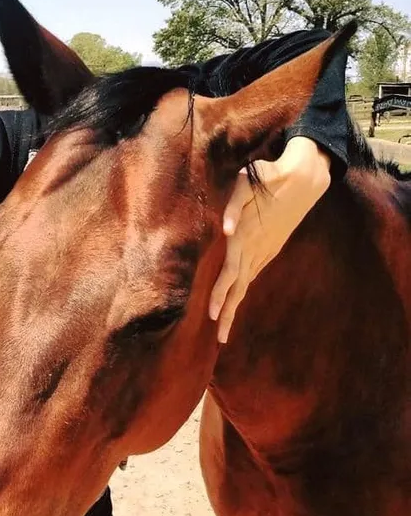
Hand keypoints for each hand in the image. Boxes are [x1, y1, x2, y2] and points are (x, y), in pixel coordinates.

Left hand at [209, 137, 330, 343]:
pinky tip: (235, 304)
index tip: (212, 314)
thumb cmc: (267, 177)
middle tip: (219, 338)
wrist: (303, 177)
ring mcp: (264, 251)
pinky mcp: (269, 249)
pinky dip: (242, 292)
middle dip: (227, 312)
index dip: (221, 293)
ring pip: (246, 284)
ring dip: (234, 307)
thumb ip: (234, 207)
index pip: (231, 273)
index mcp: (246, 238)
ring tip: (224, 330)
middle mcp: (255, 249)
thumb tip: (227, 230)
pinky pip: (252, 275)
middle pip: (238, 287)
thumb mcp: (246, 184)